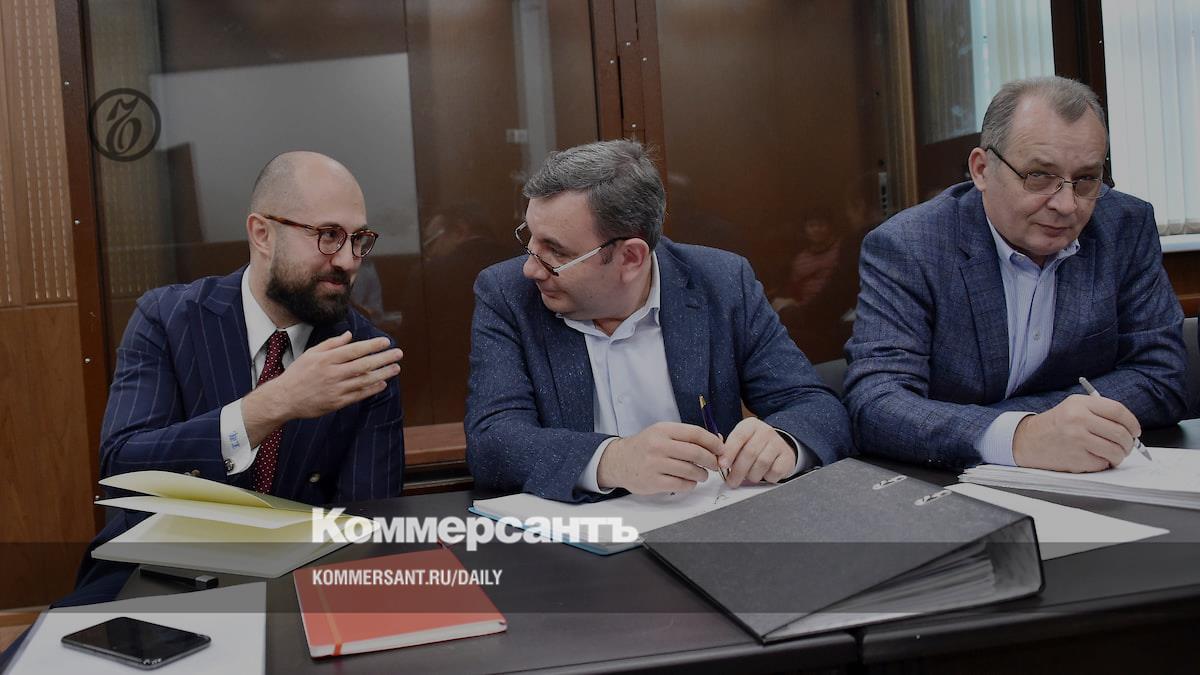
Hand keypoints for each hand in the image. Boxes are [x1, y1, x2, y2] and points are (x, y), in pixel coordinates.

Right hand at [243, 332, 402, 443]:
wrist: (285, 399)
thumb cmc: (298, 373)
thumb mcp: (311, 353)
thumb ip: (331, 344)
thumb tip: (350, 335)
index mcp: (326, 359)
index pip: (355, 350)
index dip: (372, 346)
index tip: (386, 342)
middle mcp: (333, 373)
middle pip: (364, 364)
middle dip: (383, 358)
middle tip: (398, 353)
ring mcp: (336, 389)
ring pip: (364, 380)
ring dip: (383, 374)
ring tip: (396, 368)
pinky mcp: (337, 402)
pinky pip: (359, 395)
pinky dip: (372, 389)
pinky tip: (383, 383)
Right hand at [596, 422, 721, 494]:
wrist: (618, 461)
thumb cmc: (645, 446)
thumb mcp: (662, 433)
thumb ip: (686, 437)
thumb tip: (717, 442)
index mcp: (663, 430)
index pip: (695, 433)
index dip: (713, 442)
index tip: (721, 449)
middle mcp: (658, 445)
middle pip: (696, 453)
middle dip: (711, 460)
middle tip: (715, 464)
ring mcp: (655, 464)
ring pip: (690, 470)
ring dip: (702, 474)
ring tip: (702, 474)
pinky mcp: (653, 482)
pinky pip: (681, 485)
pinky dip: (690, 484)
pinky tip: (689, 481)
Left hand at [719, 418, 796, 485]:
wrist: (780, 447)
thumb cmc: (754, 446)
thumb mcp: (740, 441)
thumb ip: (728, 448)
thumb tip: (716, 457)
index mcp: (750, 425)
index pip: (738, 437)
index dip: (729, 452)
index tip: (722, 465)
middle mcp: (765, 431)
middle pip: (749, 453)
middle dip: (738, 471)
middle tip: (731, 481)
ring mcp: (778, 443)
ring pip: (761, 464)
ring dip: (752, 475)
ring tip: (748, 477)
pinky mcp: (787, 457)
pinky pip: (774, 472)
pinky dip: (766, 477)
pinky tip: (763, 474)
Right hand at [1012, 394, 1139, 471]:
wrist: (1027, 441)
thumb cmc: (1055, 425)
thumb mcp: (1073, 407)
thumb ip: (1100, 412)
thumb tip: (1129, 427)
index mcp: (1079, 404)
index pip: (1118, 411)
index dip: (1132, 423)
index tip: (1135, 431)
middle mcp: (1078, 420)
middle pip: (1120, 433)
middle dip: (1129, 443)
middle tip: (1126, 446)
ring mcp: (1077, 440)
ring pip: (1115, 451)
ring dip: (1119, 455)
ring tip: (1113, 454)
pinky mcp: (1076, 458)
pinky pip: (1103, 463)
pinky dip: (1104, 463)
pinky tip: (1095, 458)